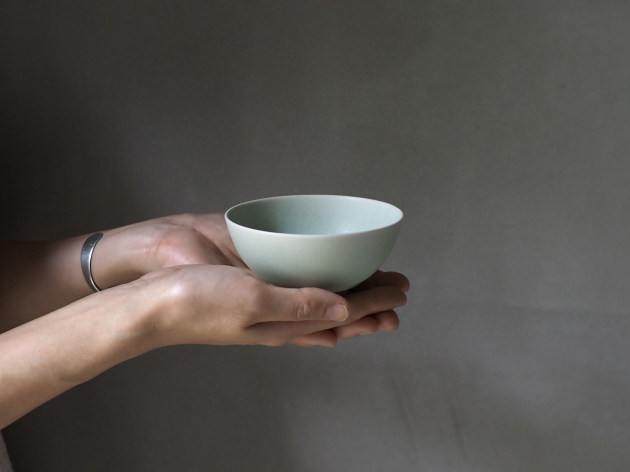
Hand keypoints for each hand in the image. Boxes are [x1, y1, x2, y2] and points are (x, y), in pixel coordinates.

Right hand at [92, 214, 408, 346]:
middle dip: (371, 302)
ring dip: (351, 295)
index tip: (401, 291)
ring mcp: (268, 304)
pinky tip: (323, 284)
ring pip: (322, 302)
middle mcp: (281, 317)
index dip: (376, 302)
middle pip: (338, 311)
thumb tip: (345, 309)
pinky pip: (299, 293)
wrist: (152, 302)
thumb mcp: (254, 301)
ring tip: (373, 288)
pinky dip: (321, 289)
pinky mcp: (254, 289)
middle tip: (399, 290)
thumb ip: (301, 304)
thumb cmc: (197, 301)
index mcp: (285, 323)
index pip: (344, 312)